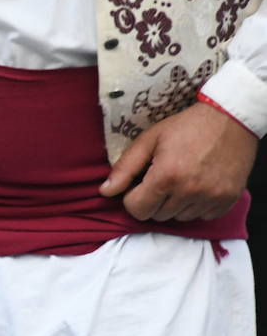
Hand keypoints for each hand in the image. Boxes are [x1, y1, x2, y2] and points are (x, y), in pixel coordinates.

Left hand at [100, 101, 258, 220]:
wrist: (230, 118)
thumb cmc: (186, 127)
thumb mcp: (149, 140)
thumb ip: (125, 168)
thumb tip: (105, 192)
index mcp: (166, 176)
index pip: (137, 210)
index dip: (133, 198)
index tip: (141, 184)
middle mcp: (190, 191)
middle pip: (157, 215)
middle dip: (153, 200)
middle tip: (163, 177)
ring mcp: (211, 197)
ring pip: (179, 217)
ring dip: (175, 204)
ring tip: (182, 179)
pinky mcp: (227, 200)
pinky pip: (202, 216)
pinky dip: (196, 205)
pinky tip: (199, 184)